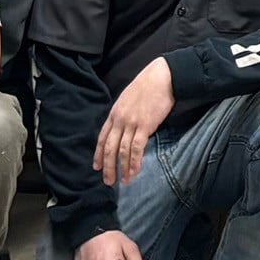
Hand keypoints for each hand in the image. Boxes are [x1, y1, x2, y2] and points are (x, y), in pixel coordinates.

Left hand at [93, 55, 175, 186]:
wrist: (162, 77)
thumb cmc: (148, 86)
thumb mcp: (129, 99)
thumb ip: (124, 114)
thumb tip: (125, 127)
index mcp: (114, 113)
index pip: (102, 138)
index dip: (98, 154)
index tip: (97, 167)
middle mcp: (119, 120)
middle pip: (109, 148)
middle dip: (107, 166)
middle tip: (108, 181)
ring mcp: (131, 123)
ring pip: (122, 151)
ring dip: (122, 168)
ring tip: (123, 181)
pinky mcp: (144, 126)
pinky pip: (136, 148)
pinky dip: (134, 162)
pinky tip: (134, 171)